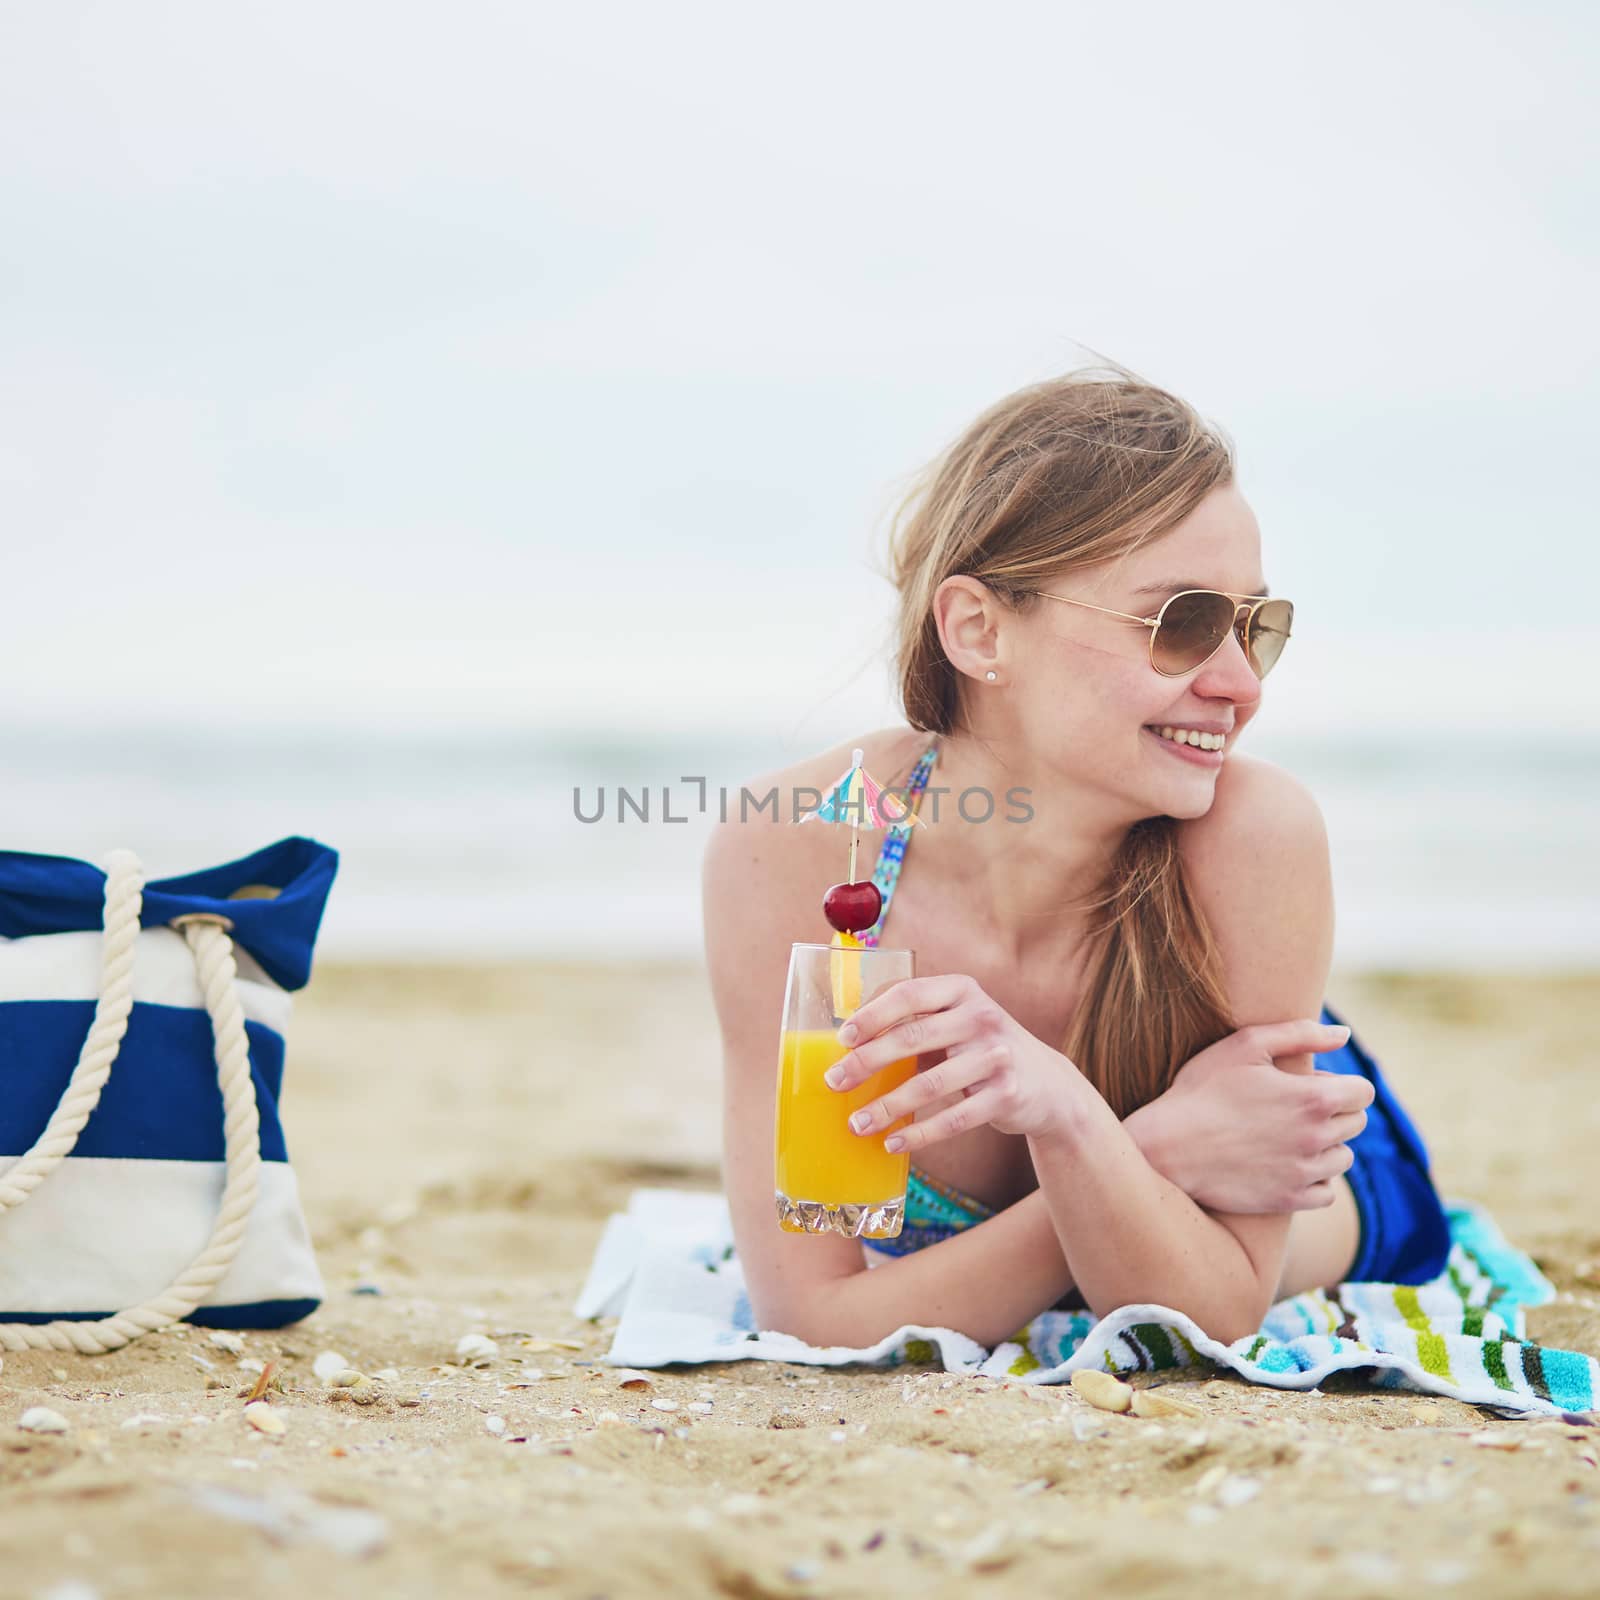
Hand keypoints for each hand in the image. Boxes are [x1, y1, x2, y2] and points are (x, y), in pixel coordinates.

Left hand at [824, 974, 1076, 1147]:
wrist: (1047, 1084)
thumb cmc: (980, 1049)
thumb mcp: (957, 1021)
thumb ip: (915, 1021)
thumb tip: (847, 1040)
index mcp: (962, 990)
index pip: (909, 994)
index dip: (872, 1015)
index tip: (842, 1039)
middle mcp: (982, 1017)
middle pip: (912, 1038)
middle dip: (866, 1062)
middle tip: (834, 1082)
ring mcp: (997, 1056)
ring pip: (929, 1084)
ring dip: (886, 1107)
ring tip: (856, 1124)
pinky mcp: (1007, 1095)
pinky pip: (953, 1119)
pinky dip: (919, 1134)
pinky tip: (893, 1144)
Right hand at [1143, 1018, 1373, 1213]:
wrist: (1166, 1146)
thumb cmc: (1201, 1090)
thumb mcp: (1244, 1046)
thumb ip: (1300, 1033)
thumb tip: (1343, 1035)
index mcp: (1313, 1098)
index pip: (1364, 1092)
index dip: (1343, 1083)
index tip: (1315, 1083)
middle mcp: (1317, 1138)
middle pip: (1356, 1123)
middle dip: (1335, 1111)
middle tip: (1294, 1105)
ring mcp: (1304, 1172)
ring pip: (1343, 1158)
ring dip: (1327, 1145)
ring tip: (1290, 1134)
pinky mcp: (1289, 1199)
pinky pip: (1326, 1192)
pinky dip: (1315, 1179)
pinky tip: (1288, 1163)